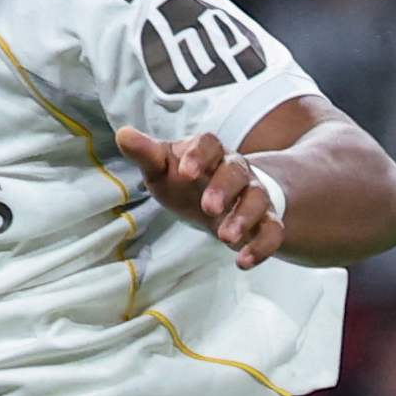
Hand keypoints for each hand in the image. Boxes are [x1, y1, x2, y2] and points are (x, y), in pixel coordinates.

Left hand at [113, 124, 290, 265]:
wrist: (220, 201)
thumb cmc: (185, 182)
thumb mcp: (162, 168)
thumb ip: (146, 154)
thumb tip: (123, 134)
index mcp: (210, 153)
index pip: (210, 144)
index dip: (199, 156)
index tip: (185, 172)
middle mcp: (236, 171)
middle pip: (237, 171)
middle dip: (224, 189)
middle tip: (207, 207)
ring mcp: (253, 196)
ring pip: (257, 200)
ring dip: (244, 218)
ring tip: (225, 238)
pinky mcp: (264, 223)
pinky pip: (273, 231)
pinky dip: (262, 247)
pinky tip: (243, 262)